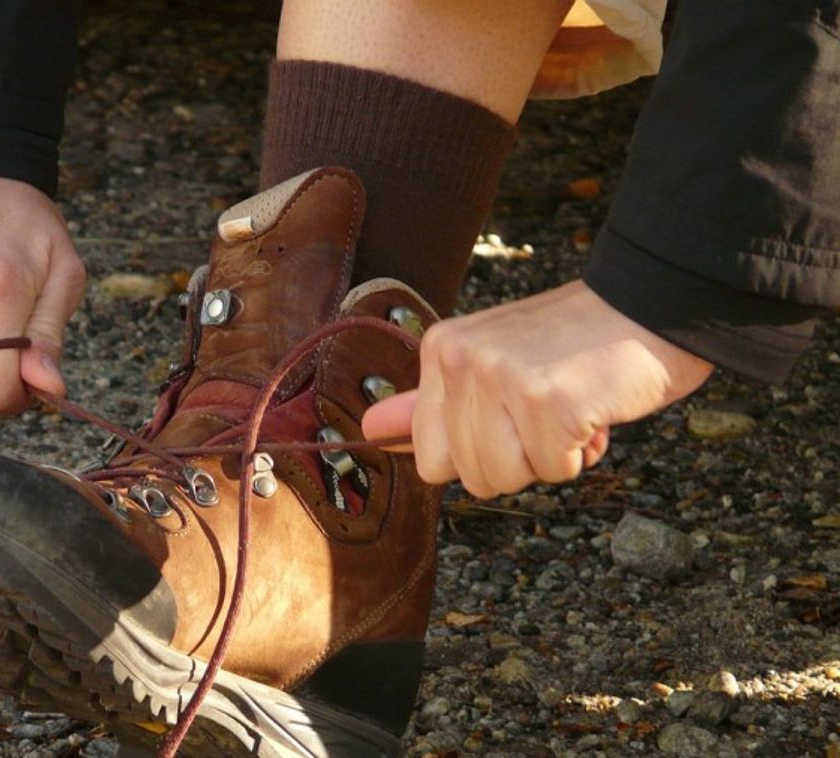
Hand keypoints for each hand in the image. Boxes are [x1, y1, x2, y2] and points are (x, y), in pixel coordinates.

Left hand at [362, 280, 713, 497]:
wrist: (653, 305)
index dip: (483, 452)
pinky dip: (584, 451)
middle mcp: (461, 359)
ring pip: (507, 477)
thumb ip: (433, 403)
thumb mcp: (494, 364)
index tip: (514, 412)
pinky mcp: (546, 399)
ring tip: (570, 405)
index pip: (432, 458)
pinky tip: (594, 407)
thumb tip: (369, 431)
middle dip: (519, 457)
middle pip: (471, 475)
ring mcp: (500, 377)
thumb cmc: (576, 344)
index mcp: (442, 351)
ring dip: (550, 456)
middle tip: (550, 405)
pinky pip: (556, 470)